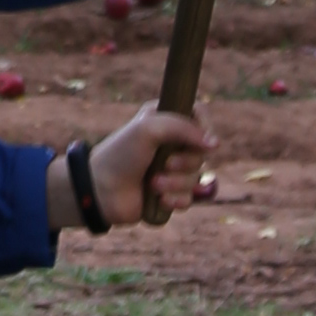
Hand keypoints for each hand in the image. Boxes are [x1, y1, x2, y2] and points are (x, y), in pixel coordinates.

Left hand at [78, 102, 207, 231]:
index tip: (201, 140)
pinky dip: (176, 200)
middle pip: (201, 151)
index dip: (204, 129)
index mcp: (165, 119)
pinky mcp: (169, 193)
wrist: (100, 190)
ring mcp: (171, 169)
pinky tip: (159, 200)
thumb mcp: (149, 129)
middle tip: (164, 164)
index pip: (199, 116)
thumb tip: (215, 144)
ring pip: (196, 177)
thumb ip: (183, 128)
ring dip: (175, 183)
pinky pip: (189, 198)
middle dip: (185, 163)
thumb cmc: (121, 154)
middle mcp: (171, 143)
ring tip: (152, 183)